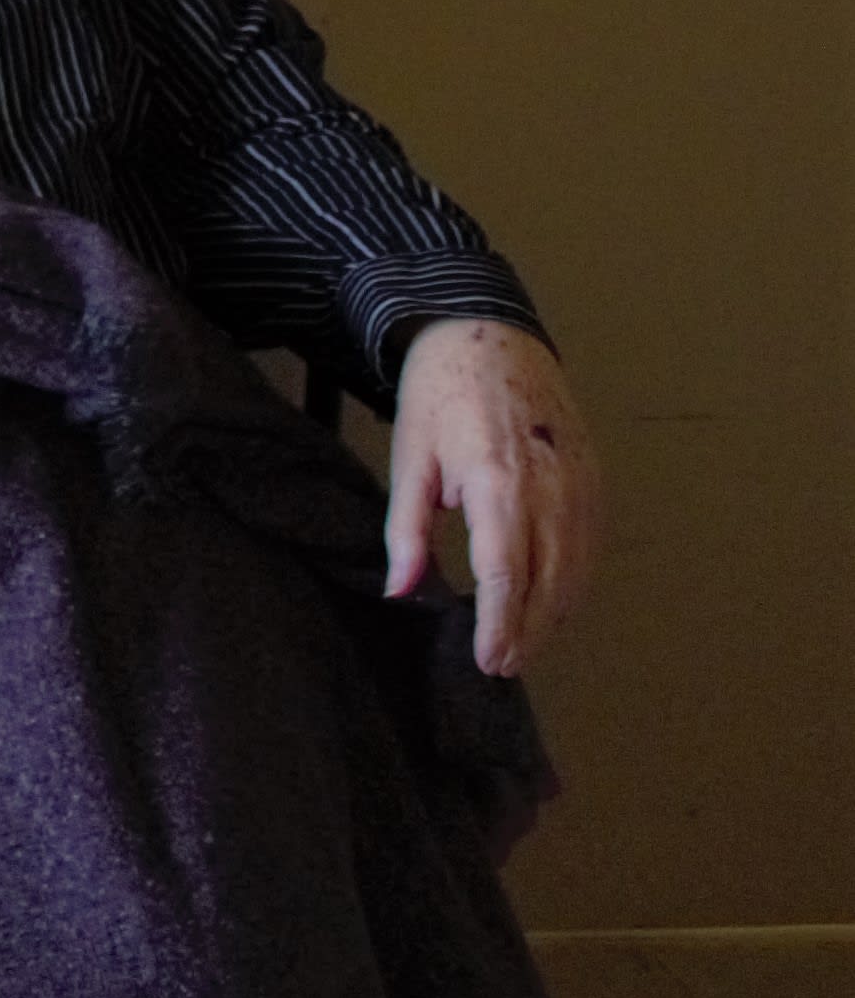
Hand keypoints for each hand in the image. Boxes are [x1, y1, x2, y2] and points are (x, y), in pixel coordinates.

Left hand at [386, 318, 598, 676]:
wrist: (489, 331)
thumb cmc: (440, 391)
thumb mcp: (410, 455)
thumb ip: (407, 528)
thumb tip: (402, 590)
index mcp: (499, 480)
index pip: (506, 574)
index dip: (501, 624)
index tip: (488, 660)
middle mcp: (551, 487)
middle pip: (550, 582)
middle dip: (529, 632)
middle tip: (502, 666)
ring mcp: (580, 484)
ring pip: (578, 570)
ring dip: (556, 615)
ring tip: (524, 645)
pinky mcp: (594, 479)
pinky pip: (591, 546)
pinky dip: (576, 582)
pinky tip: (553, 602)